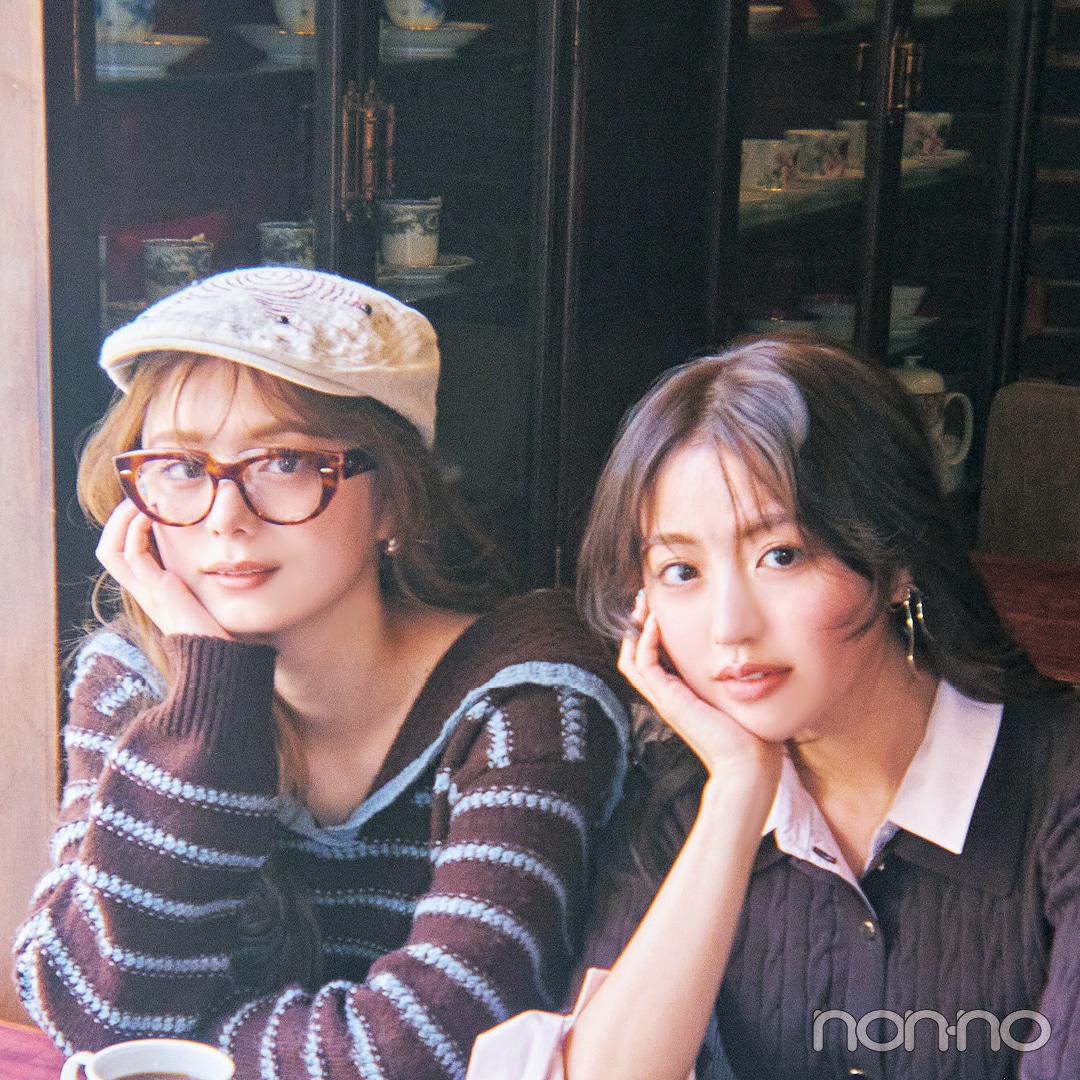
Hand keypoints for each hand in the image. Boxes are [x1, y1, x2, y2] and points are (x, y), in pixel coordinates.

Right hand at [96, 500, 233, 640]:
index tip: (148, 504)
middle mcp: (144, 590)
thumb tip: (220, 557)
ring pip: (110, 550)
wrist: (220, 660)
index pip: (123, 554)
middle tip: (139, 495)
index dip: (127, 528)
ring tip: (141, 498)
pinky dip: (136, 530)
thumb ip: (203, 581)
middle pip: (108, 550)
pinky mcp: (158, 591)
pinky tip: (153, 514)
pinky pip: (132, 555)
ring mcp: (147, 592)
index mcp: (152, 591)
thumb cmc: (220, 631)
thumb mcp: (207, 598)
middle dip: (118, 519)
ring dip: (123, 519)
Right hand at [619, 590, 781, 786]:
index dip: (650, 633)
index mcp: (681, 695)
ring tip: (645, 604)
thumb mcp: (740, 698)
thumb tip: (754, 660)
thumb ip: (738, 680)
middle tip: (644, 600)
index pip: (652, 659)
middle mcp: (667, 696)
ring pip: (632, 658)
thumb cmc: (751, 737)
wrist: (749, 765)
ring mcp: (665, 699)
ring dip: (635, 629)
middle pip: (634, 656)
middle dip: (637, 626)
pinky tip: (656, 621)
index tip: (659, 608)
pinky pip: (644, 664)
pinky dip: (646, 640)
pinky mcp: (668, 700)